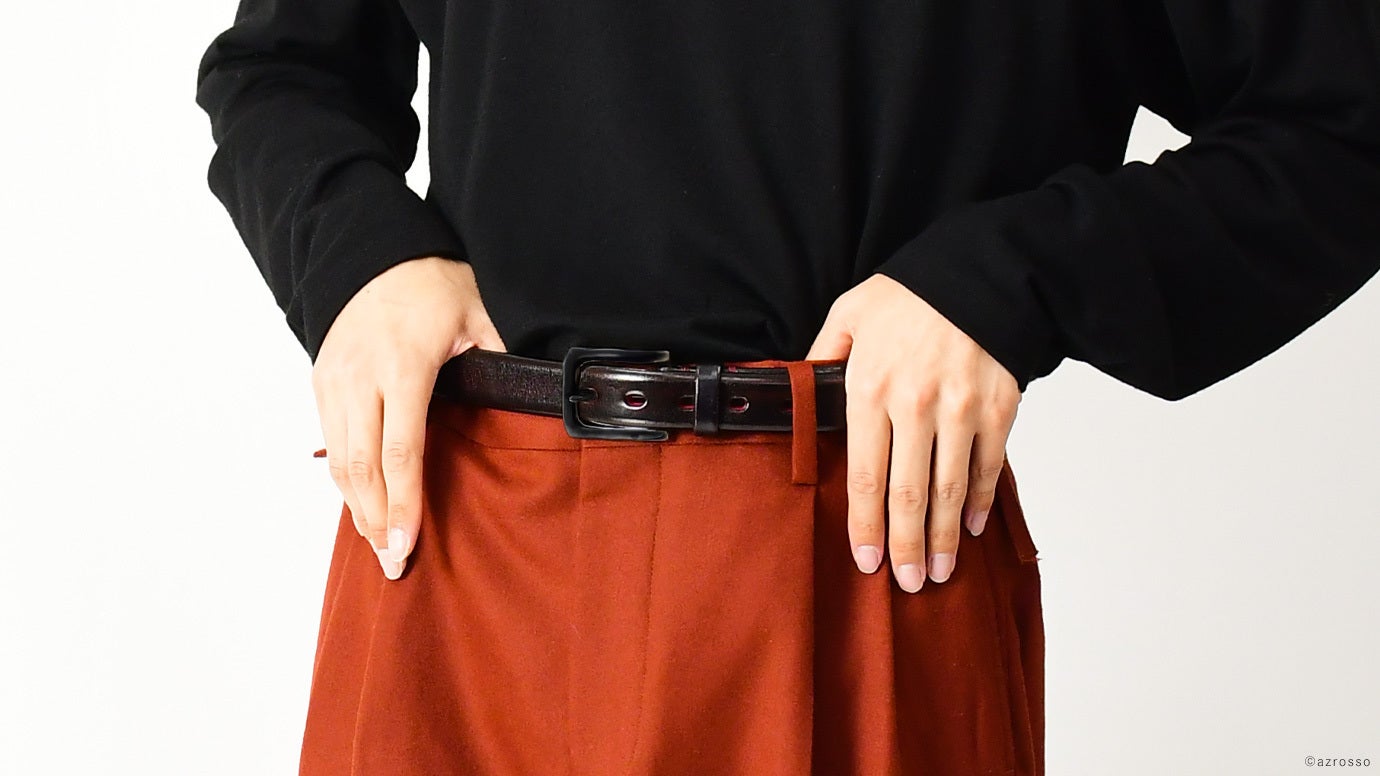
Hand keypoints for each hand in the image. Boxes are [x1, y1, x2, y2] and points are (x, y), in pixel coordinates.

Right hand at [312, 256, 506, 579]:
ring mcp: (334, 380)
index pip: (401, 451)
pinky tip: (362, 505)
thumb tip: (541, 394)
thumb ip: (502, 356)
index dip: (404, 504)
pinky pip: (330, 442)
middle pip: (363, 468)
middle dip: (377, 522)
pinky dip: (345, 480)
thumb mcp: (480, 311)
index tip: (407, 546)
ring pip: (340, 461)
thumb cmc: (434, 282)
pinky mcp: (321, 381)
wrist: (374, 250)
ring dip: (357, 508)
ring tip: (379, 546)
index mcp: (404, 366)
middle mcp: (360, 378)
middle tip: (393, 566)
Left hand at [806, 273, 1020, 592]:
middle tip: (905, 585)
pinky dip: (979, 502)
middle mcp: (914, 406)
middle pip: (907, 494)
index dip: (864, 525)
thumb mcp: (850, 312)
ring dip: (943, 538)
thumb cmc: (911, 292)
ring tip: (937, 573)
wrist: (984, 270)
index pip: (862, 475)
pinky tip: (970, 529)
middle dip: (905, 546)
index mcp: (870, 388)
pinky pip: (987, 467)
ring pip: (948, 490)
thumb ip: (824, 356)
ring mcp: (961, 410)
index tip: (866, 561)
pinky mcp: (1000, 409)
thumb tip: (801, 390)